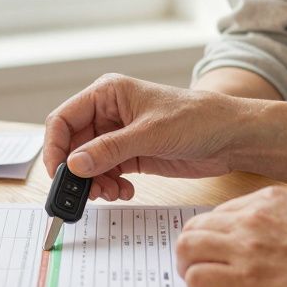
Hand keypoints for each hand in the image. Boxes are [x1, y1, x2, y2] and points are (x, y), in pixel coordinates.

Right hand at [43, 74, 257, 200]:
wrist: (231, 137)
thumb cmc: (197, 119)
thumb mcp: (150, 134)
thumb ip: (109, 150)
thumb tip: (74, 165)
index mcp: (107, 93)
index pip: (63, 119)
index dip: (55, 147)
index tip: (59, 173)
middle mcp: (108, 113)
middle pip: (72, 145)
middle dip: (77, 171)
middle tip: (87, 192)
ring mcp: (119, 135)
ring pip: (87, 163)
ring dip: (94, 182)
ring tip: (112, 193)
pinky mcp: (131, 154)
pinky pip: (105, 173)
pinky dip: (109, 186)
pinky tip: (125, 191)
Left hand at [175, 186, 286, 286]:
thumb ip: (282, 224)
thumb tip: (261, 243)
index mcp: (270, 198)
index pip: (219, 211)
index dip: (211, 233)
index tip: (213, 249)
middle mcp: (253, 217)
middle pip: (196, 226)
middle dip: (191, 247)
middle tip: (196, 266)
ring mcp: (247, 246)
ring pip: (187, 248)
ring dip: (187, 266)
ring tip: (197, 281)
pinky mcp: (247, 279)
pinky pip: (198, 278)